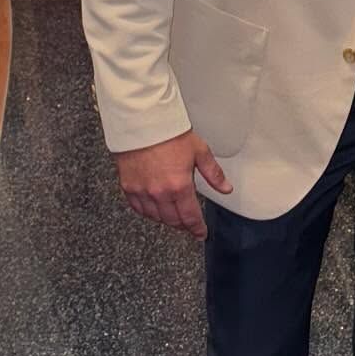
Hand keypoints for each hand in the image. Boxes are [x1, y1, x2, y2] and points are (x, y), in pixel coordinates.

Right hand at [114, 129, 230, 239]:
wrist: (142, 122)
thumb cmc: (169, 133)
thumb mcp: (199, 151)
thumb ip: (213, 174)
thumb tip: (226, 188)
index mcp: (179, 186)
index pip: (190, 217)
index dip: (197, 228)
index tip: (200, 233)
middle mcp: (159, 193)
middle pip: (172, 220)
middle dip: (183, 225)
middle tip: (189, 225)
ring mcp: (141, 191)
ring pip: (155, 217)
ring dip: (166, 220)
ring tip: (174, 216)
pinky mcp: (128, 186)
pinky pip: (138, 208)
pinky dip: (148, 212)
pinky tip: (154, 209)